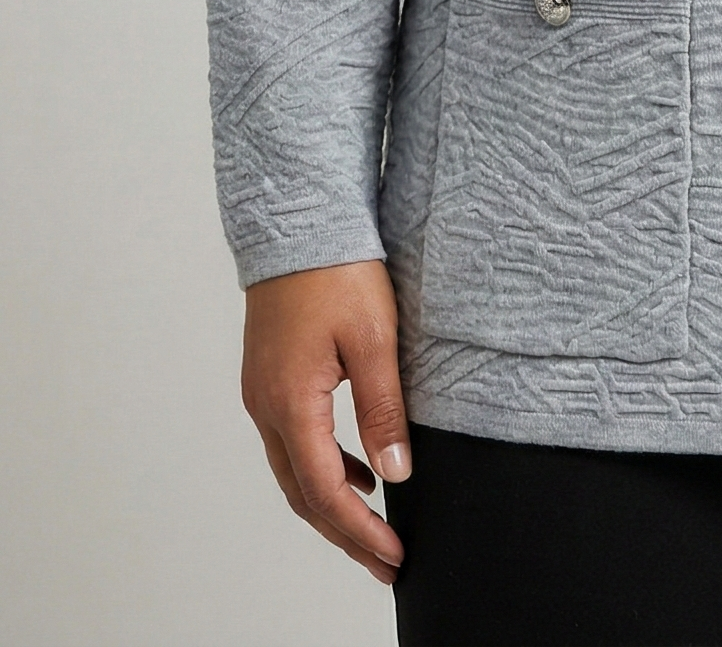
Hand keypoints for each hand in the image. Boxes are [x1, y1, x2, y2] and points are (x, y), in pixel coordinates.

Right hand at [241, 258, 410, 584]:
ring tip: (373, 529)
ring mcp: (262, 393)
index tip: (393, 556)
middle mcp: (265, 406)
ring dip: (331, 505)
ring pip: (293, 471)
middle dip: (344, 534)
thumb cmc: (336, 271)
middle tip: (385, 562)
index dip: (360, 531)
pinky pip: (292, 442)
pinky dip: (323, 467)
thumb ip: (383, 409)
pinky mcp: (269, 378)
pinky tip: (356, 469)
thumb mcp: (374, 339)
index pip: (325, 491)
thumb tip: (395, 472)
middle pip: (303, 494)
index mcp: (289, 403)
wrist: (298, 222)